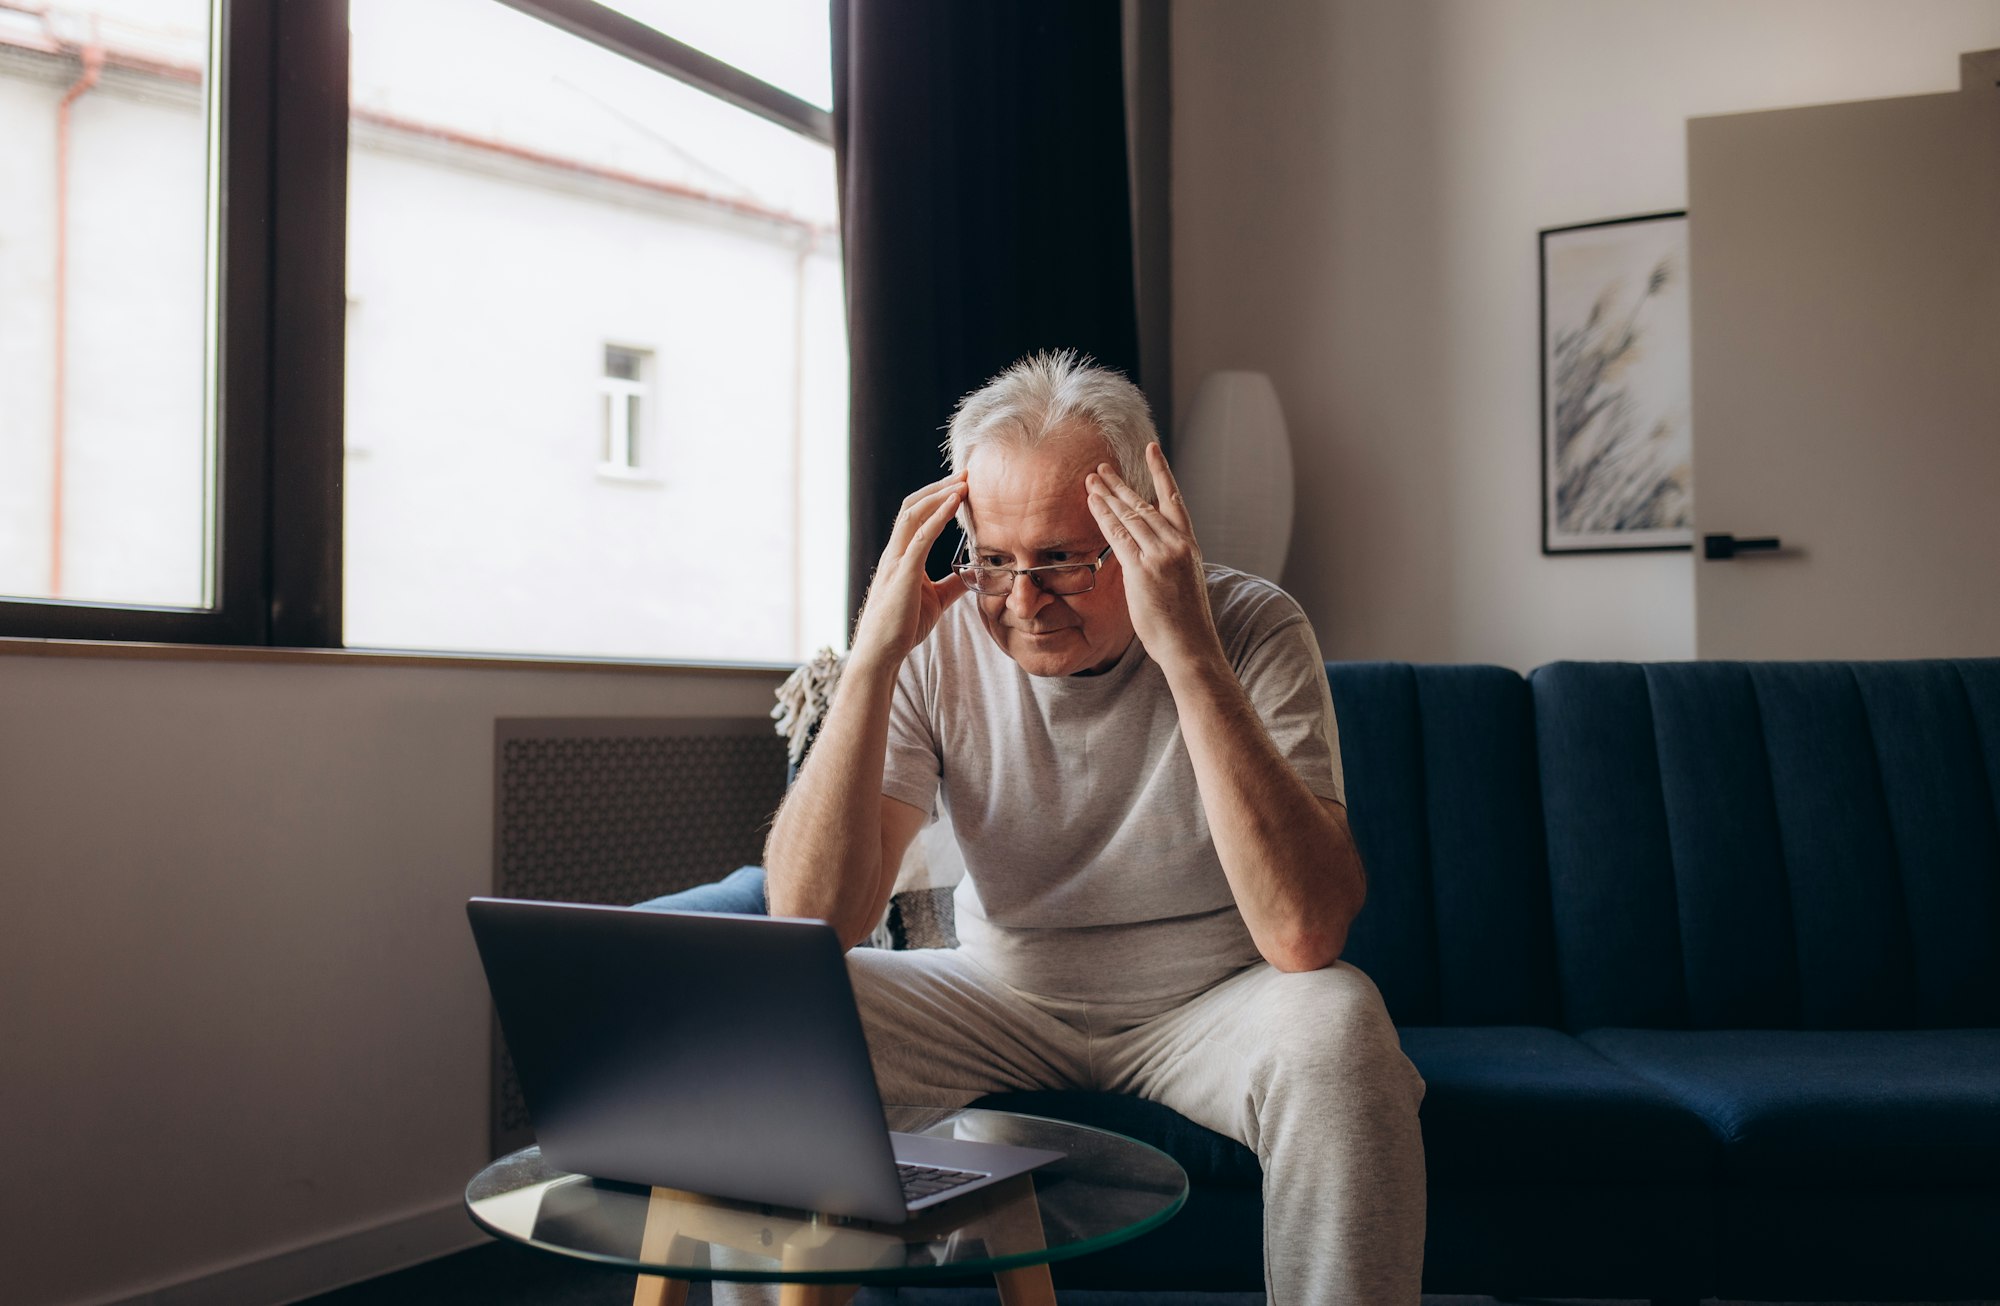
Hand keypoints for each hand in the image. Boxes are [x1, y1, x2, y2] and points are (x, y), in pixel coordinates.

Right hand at [849, 472, 969, 668]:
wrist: (882, 653)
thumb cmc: (903, 627)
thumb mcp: (936, 600)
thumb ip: (953, 584)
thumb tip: (974, 575)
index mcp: (901, 556)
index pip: (916, 516)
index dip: (937, 497)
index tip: (961, 485)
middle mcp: (895, 552)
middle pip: (913, 506)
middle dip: (939, 487)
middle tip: (966, 474)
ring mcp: (896, 562)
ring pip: (913, 515)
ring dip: (939, 495)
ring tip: (963, 482)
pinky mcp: (902, 575)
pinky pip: (920, 538)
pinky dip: (938, 517)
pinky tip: (955, 504)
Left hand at [1085, 443, 1223, 673]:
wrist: (1190, 645)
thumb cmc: (1184, 622)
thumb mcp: (1183, 582)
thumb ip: (1166, 560)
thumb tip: (1145, 551)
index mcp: (1189, 545)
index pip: (1174, 500)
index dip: (1161, 472)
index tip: (1152, 450)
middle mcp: (1177, 544)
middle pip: (1144, 504)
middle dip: (1120, 484)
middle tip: (1103, 467)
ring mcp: (1160, 555)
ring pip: (1129, 515)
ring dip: (1108, 495)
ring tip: (1091, 479)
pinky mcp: (1143, 569)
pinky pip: (1118, 535)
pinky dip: (1103, 516)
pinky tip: (1092, 503)